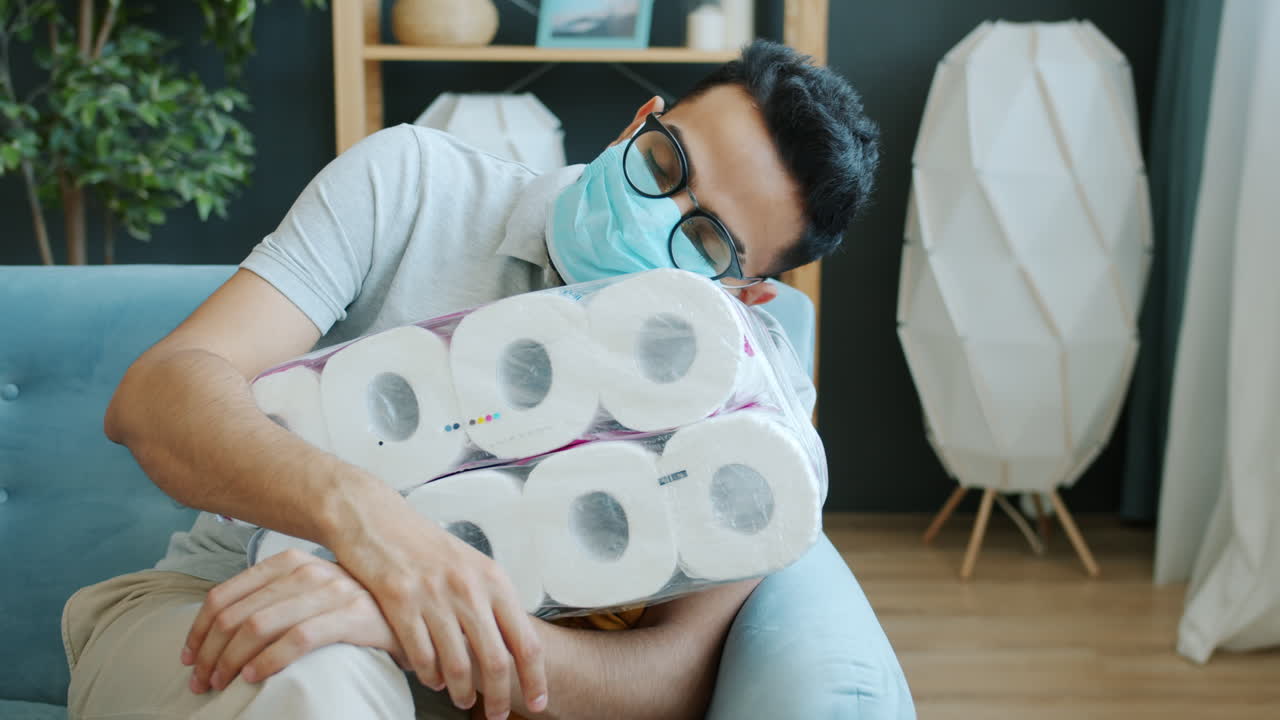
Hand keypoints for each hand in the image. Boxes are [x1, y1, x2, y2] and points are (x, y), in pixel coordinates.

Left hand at [183, 550, 406, 692]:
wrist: (411, 613)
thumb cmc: (352, 608)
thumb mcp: (308, 592)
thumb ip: (273, 597)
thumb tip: (219, 624)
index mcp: (289, 562)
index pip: (225, 595)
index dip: (199, 630)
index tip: (188, 657)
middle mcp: (308, 570)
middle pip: (237, 615)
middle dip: (210, 653)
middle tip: (201, 681)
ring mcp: (332, 591)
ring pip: (260, 626)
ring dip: (231, 661)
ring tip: (222, 684)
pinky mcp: (354, 615)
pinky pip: (299, 639)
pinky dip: (269, 660)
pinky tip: (255, 676)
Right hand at [325, 498, 546, 718]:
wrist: (377, 519)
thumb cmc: (426, 546)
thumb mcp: (472, 566)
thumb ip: (492, 602)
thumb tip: (512, 644)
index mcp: (494, 580)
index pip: (527, 641)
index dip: (535, 679)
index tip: (539, 702)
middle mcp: (469, 588)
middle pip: (496, 661)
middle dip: (500, 697)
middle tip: (498, 714)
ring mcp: (434, 595)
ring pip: (458, 665)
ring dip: (463, 691)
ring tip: (463, 700)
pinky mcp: (400, 602)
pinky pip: (421, 656)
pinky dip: (429, 676)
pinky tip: (432, 679)